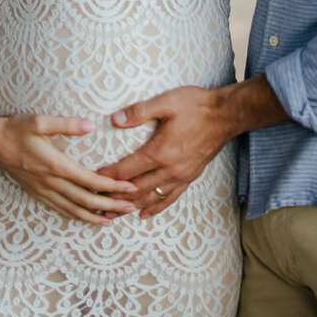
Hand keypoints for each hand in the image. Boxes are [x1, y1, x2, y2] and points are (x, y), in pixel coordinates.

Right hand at [0, 95, 138, 226]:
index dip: (112, 186)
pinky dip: (76, 215)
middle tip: (131, 209)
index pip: (90, 180)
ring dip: (94, 216)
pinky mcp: (36, 192)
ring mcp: (43, 190)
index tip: (130, 188)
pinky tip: (85, 217)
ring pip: (73, 209)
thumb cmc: (17, 128)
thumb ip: (67, 124)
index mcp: (55, 165)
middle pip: (86, 200)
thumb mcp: (40, 121)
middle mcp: (51, 182)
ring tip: (113, 221)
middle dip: (110, 206)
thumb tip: (91, 125)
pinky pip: (60, 209)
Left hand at [98, 85, 232, 219]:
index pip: (126, 170)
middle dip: (113, 197)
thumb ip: (139, 112)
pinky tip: (144, 213)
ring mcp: (180, 176)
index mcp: (159, 152)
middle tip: (95, 204)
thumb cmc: (195, 105)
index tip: (91, 181)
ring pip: (150, 197)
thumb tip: (114, 120)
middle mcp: (168, 169)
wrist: (225, 115)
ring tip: (112, 214)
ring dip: (129, 207)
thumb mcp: (166, 102)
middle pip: (134, 189)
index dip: (107, 177)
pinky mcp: (189, 177)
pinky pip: (169, 198)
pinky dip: (154, 208)